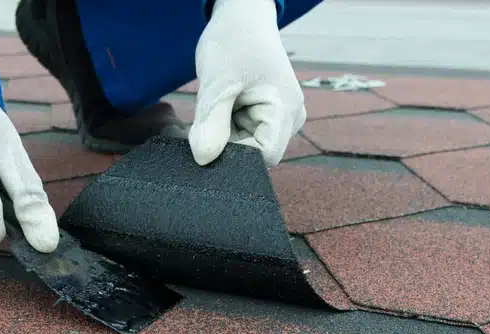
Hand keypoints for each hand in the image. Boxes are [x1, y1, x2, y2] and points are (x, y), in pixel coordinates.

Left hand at [189, 0, 306, 166]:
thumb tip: (204, 158)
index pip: (262, 157)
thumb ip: (212, 122)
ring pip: (244, 146)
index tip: (207, 144)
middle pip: (253, 154)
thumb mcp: (218, 82)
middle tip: (201, 124)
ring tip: (212, 108)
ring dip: (222, 136)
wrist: (241, 18)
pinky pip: (241, 135)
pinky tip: (216, 110)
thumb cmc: (234, 41)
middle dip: (224, 146)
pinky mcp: (264, 117)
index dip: (233, 159)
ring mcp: (277, 119)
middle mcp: (288, 119)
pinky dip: (223, 128)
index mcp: (285, 111)